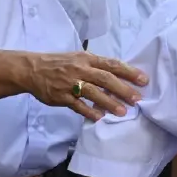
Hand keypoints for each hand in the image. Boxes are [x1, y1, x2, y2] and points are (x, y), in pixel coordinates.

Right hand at [22, 52, 147, 121]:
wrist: (32, 69)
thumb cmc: (60, 63)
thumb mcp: (79, 58)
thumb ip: (97, 66)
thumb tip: (120, 76)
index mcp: (87, 58)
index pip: (112, 64)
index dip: (129, 72)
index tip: (144, 80)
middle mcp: (80, 69)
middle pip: (105, 79)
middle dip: (123, 89)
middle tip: (138, 99)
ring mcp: (70, 83)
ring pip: (93, 93)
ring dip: (109, 102)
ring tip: (123, 112)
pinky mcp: (60, 97)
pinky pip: (77, 105)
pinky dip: (89, 111)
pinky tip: (100, 117)